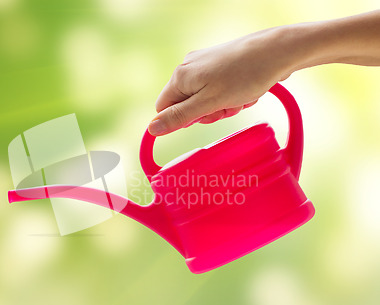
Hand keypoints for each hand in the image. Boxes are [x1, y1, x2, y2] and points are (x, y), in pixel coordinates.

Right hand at [149, 27, 299, 135]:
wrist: (277, 52)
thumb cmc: (244, 76)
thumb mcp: (209, 103)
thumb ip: (179, 117)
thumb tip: (151, 128)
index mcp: (180, 76)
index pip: (165, 108)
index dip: (183, 119)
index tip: (204, 116)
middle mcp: (189, 67)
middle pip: (187, 105)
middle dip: (208, 112)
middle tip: (227, 107)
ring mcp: (205, 64)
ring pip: (205, 99)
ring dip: (223, 105)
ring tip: (240, 97)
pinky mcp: (220, 64)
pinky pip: (218, 89)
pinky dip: (231, 96)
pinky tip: (245, 91)